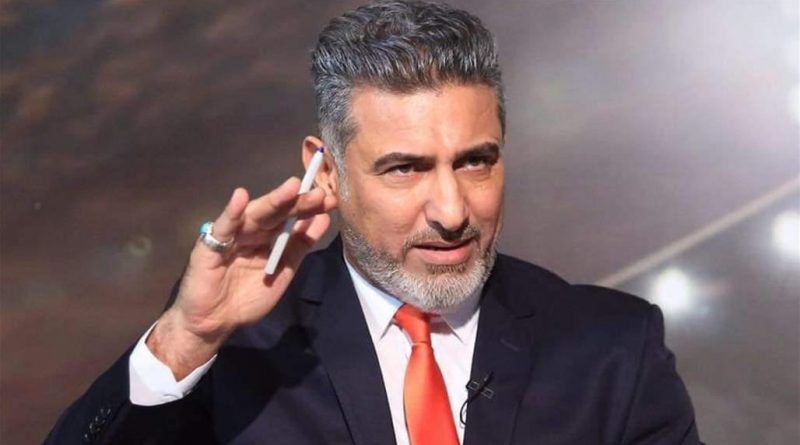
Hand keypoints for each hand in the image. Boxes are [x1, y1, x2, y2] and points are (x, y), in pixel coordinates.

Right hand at [147, 178, 336, 378]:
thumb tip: (324, 218)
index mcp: (267, 236)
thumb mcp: (283, 271)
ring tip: (292, 187)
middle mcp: (250, 230)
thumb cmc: (246, 297)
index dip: (309, 208)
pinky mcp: (209, 245)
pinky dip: (231, 213)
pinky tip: (240, 197)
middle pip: (276, 213)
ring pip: (254, 215)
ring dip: (273, 201)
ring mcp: (231, 235)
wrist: (215, 323)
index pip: (290, 217)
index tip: (331, 200)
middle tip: (320, 193)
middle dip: (297, 202)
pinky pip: (222, 228)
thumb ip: (301, 245)